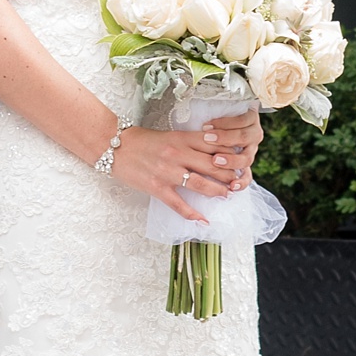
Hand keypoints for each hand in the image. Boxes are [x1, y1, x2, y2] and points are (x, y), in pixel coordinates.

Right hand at [108, 117, 261, 221]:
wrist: (114, 146)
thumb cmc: (142, 140)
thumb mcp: (170, 135)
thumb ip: (190, 142)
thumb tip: (213, 151)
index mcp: (182, 138)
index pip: (214, 144)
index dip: (231, 153)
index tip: (241, 159)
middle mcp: (178, 154)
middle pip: (213, 165)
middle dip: (230, 174)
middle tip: (240, 180)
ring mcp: (167, 172)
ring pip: (200, 183)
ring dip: (218, 191)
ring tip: (228, 195)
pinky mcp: (156, 187)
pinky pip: (178, 204)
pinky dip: (192, 214)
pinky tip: (203, 220)